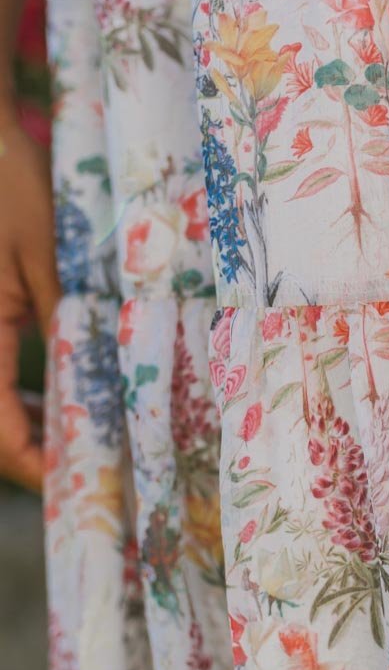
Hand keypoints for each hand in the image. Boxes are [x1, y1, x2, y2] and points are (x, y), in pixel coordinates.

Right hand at [0, 109, 58, 490]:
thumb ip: (64, 324)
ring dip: (29, 424)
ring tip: (82, 440)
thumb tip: (97, 386)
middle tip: (91, 470)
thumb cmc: (10, 186)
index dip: (32, 461)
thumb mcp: (48, 259)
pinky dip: (21, 392)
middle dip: (34, 451)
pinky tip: (61, 395)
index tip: (76, 484)